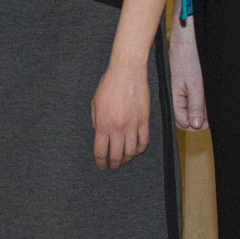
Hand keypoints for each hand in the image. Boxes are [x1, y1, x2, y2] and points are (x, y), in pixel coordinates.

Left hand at [91, 56, 151, 170]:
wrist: (127, 72)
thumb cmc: (108, 85)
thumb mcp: (95, 103)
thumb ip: (96, 121)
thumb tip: (101, 135)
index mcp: (102, 124)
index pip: (100, 151)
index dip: (100, 162)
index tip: (101, 166)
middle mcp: (117, 128)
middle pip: (116, 156)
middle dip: (113, 164)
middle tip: (112, 167)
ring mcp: (133, 125)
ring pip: (131, 152)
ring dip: (126, 159)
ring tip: (123, 160)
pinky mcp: (144, 121)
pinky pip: (144, 142)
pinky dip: (139, 149)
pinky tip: (136, 150)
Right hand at [169, 17, 205, 131]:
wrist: (186, 37)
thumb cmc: (189, 57)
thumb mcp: (196, 84)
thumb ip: (195, 106)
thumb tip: (195, 125)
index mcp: (172, 98)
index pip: (182, 122)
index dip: (196, 126)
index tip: (209, 123)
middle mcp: (171, 96)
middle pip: (182, 118)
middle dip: (195, 122)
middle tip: (210, 119)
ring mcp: (175, 90)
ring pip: (184, 110)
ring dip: (196, 113)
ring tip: (207, 111)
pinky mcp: (179, 84)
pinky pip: (185, 100)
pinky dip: (194, 104)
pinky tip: (202, 101)